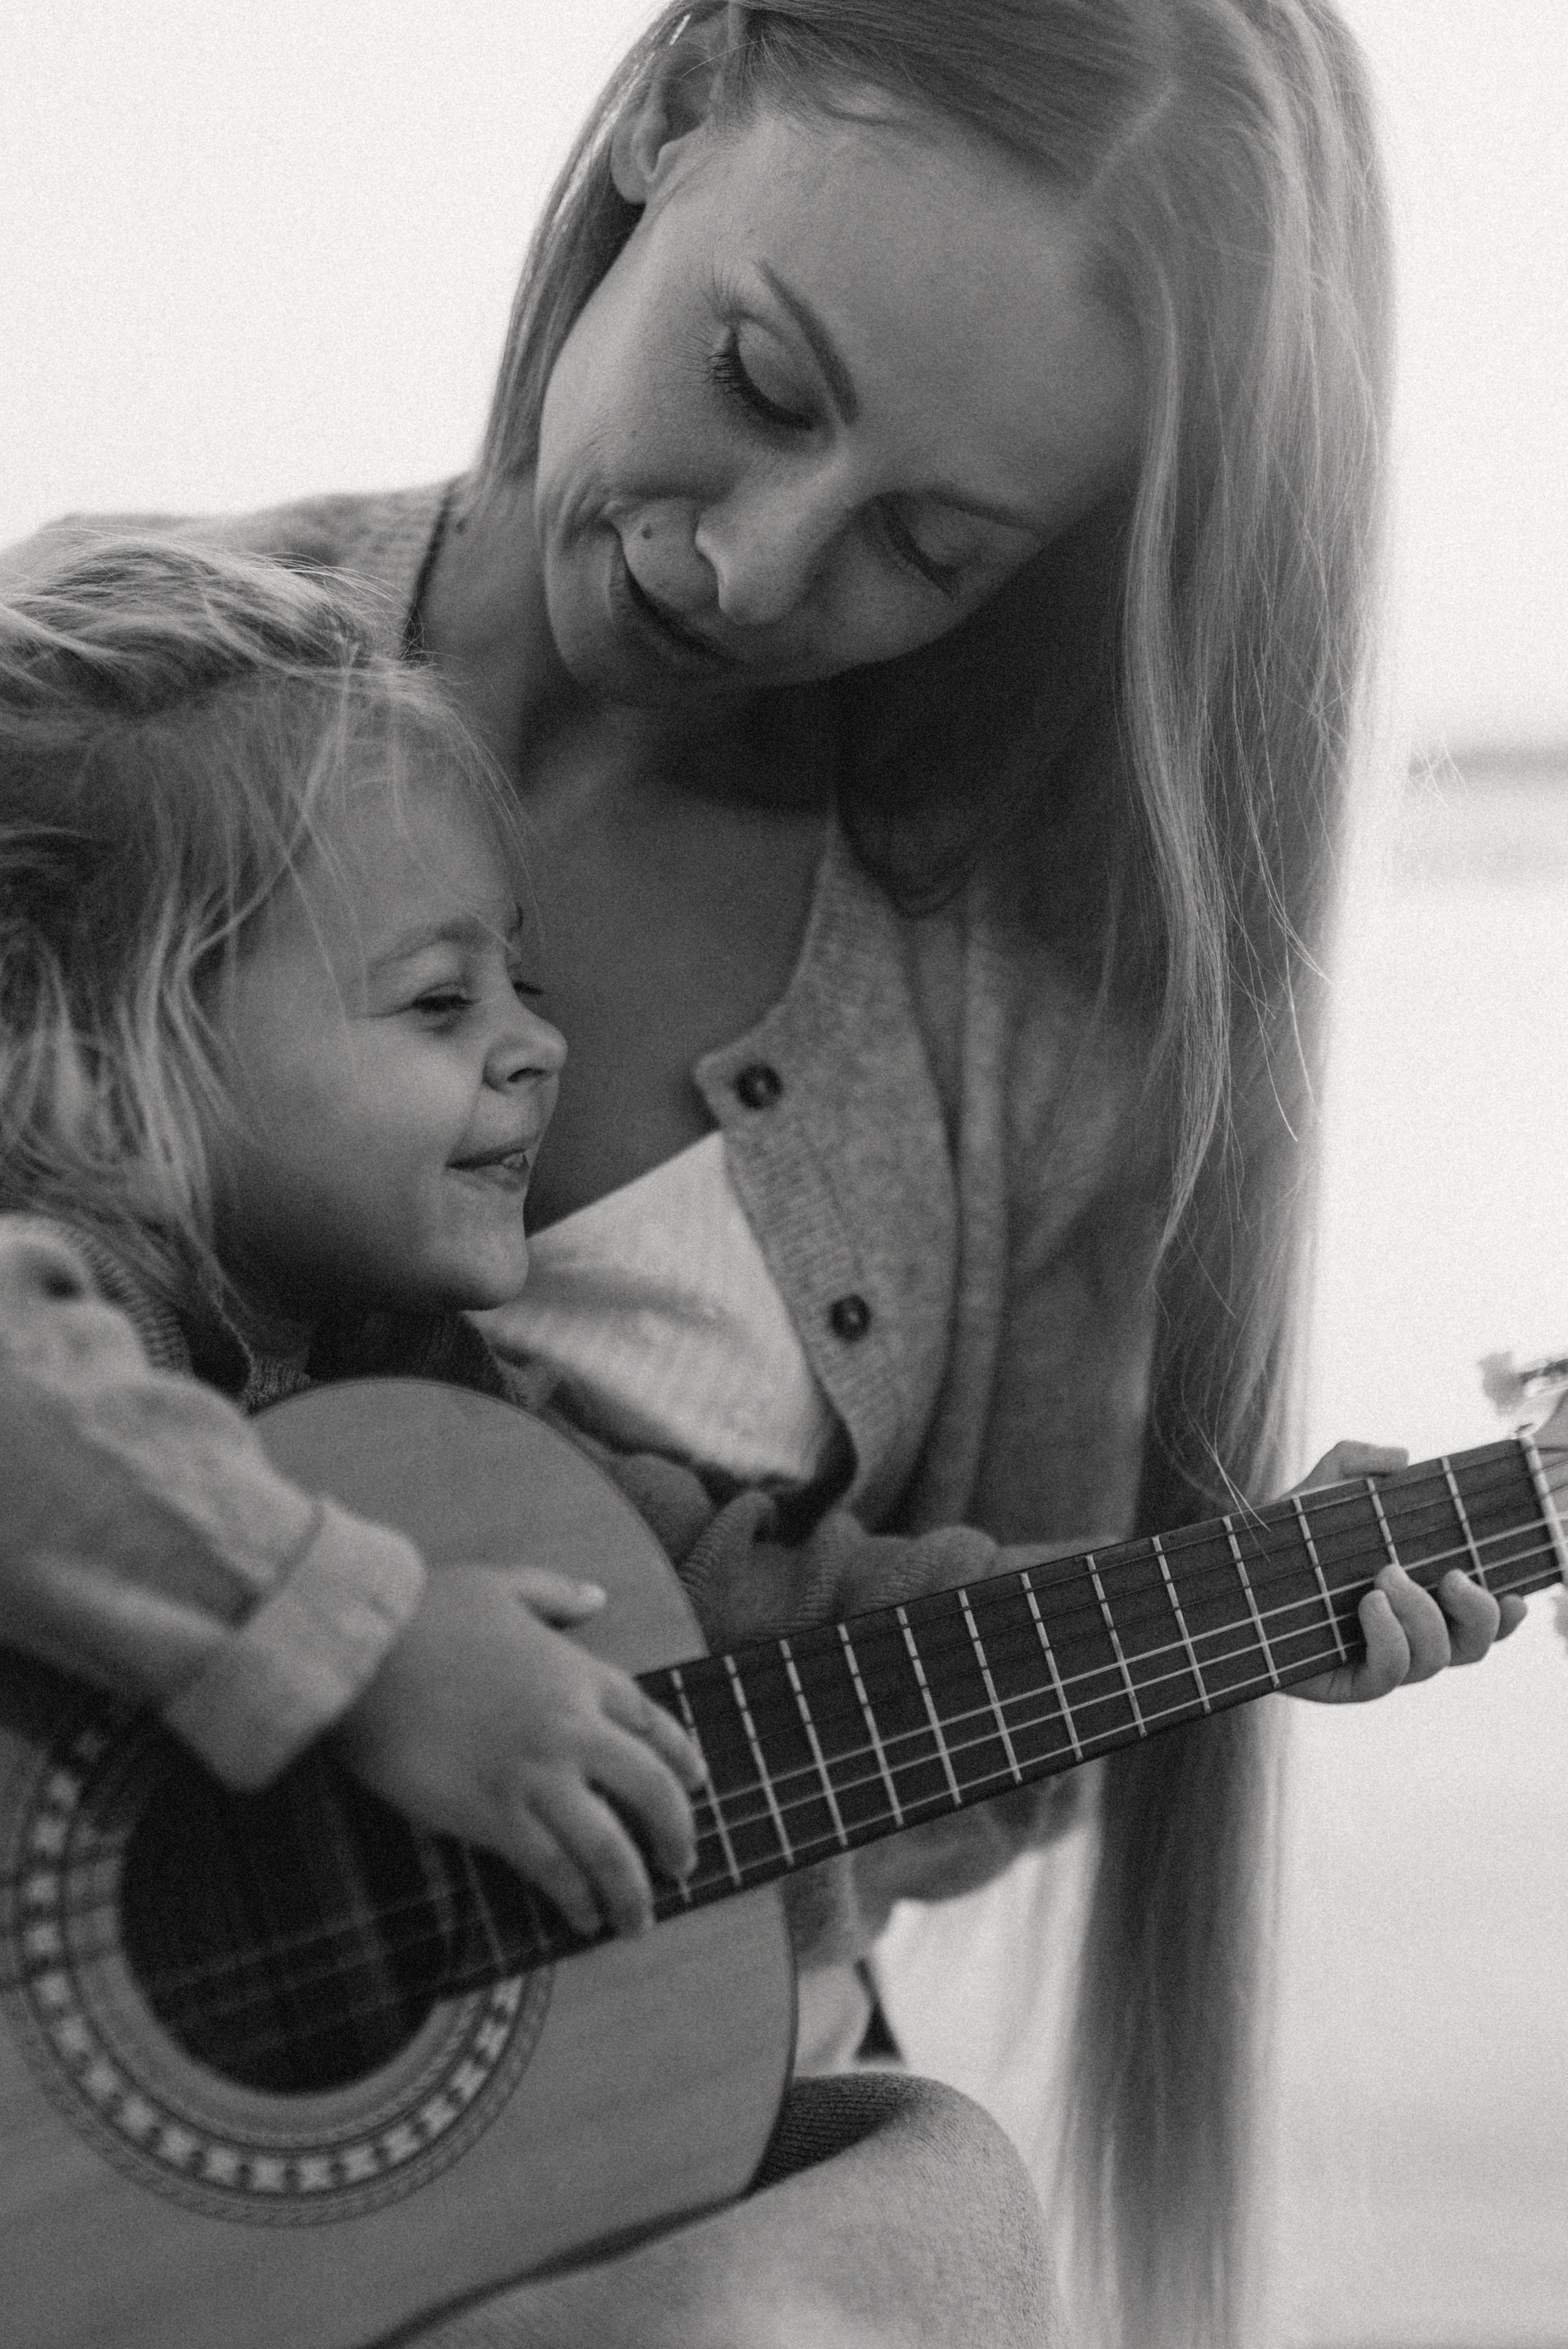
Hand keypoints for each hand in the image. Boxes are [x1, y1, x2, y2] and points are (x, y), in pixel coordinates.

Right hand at [334, 1564, 705, 1936]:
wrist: (367, 1652)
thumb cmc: (426, 1614)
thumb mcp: (501, 1584)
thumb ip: (555, 1593)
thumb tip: (596, 1597)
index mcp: (580, 1673)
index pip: (652, 1722)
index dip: (681, 1756)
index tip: (696, 1783)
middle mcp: (572, 1728)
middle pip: (651, 1790)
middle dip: (676, 1834)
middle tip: (682, 1865)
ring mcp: (537, 1775)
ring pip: (609, 1845)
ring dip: (632, 1890)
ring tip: (638, 1920)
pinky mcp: (494, 1815)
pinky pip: (551, 1867)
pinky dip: (574, 1897)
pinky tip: (582, 1917)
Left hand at [1287, 1440, 1526, 1703]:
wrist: (1230, 1582)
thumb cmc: (1282, 1542)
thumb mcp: (1317, 1492)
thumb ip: (1355, 1461)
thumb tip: (1404, 1458)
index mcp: (1419, 1597)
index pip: (1483, 1617)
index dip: (1508, 1613)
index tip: (1516, 1591)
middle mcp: (1410, 1635)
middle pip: (1475, 1645)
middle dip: (1478, 1612)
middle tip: (1449, 1575)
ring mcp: (1383, 1661)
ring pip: (1437, 1659)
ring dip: (1423, 1615)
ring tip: (1384, 1577)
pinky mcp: (1353, 1683)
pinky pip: (1392, 1674)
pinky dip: (1390, 1637)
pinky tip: (1368, 1604)